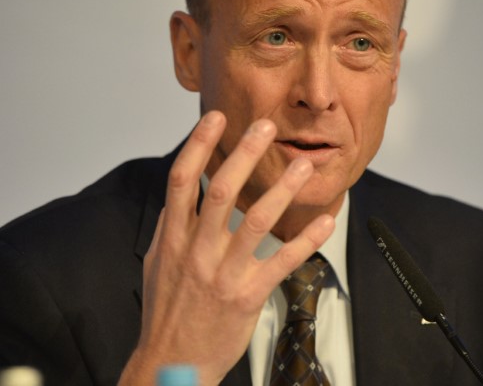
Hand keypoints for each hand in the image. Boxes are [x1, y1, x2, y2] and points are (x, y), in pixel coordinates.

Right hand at [118, 111, 335, 385]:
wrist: (172, 362)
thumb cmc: (166, 312)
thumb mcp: (156, 264)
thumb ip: (170, 227)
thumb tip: (180, 195)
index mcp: (172, 238)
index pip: (182, 180)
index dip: (198, 145)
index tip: (216, 119)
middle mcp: (196, 251)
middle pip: (221, 190)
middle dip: (244, 154)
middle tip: (265, 126)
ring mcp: (223, 273)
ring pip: (255, 220)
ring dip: (282, 189)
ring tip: (303, 165)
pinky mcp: (247, 294)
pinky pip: (283, 261)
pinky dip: (307, 240)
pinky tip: (326, 221)